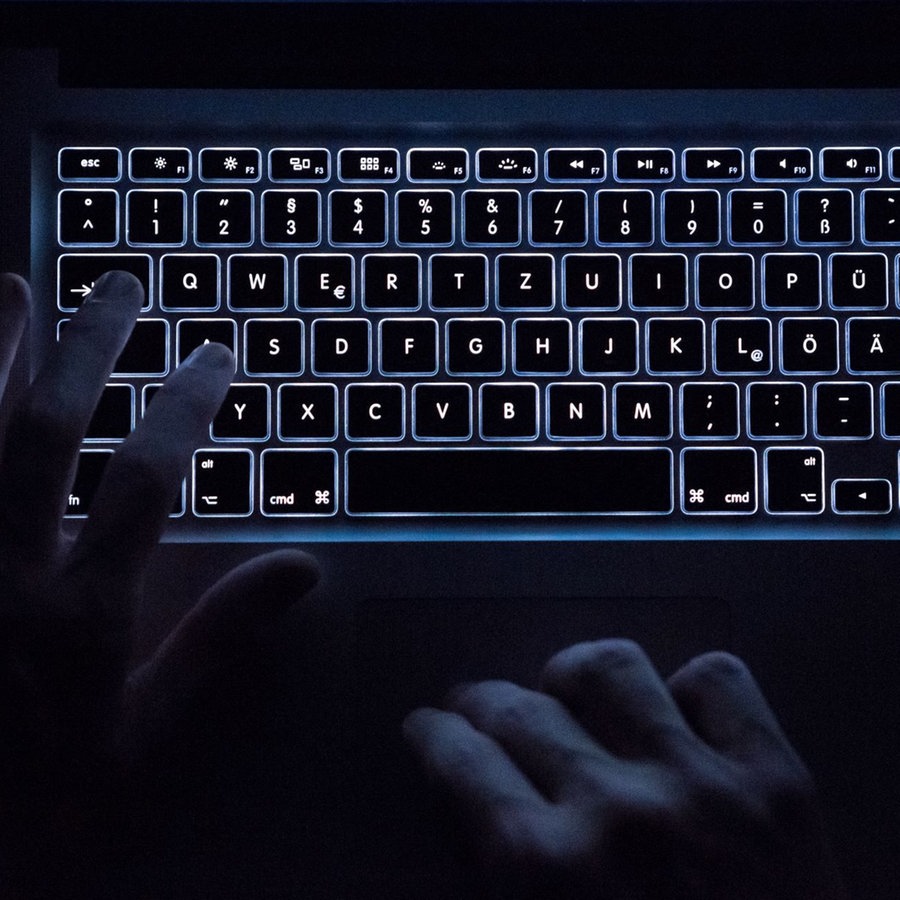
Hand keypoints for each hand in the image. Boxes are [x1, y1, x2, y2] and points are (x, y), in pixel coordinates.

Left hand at [0, 272, 318, 887]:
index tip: (216, 353)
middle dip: (90, 347)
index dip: (186, 404)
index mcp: (75, 612)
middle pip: (44, 429)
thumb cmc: (35, 801)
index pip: (145, 478)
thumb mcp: (141, 737)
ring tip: (14, 285)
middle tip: (123, 284)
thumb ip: (218, 642)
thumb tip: (302, 571)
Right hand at [404, 639, 846, 899]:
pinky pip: (718, 680)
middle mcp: (617, 811)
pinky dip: (690, 690)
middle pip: (520, 708)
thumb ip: (504, 881)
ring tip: (571, 695)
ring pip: (611, 668)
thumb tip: (467, 812)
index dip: (435, 735)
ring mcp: (704, 786)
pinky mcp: (778, 782)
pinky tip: (676, 718)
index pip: (461, 761)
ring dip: (575, 678)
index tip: (430, 726)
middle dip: (483, 702)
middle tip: (480, 708)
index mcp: (548, 874)